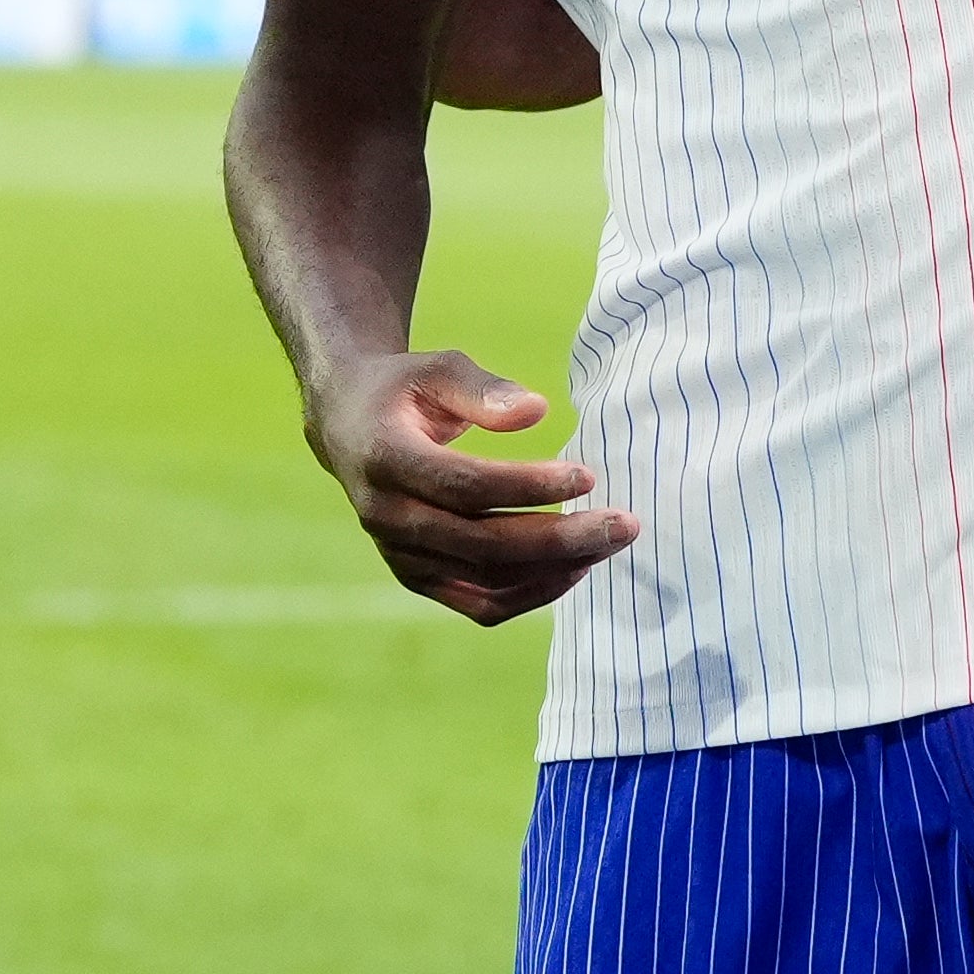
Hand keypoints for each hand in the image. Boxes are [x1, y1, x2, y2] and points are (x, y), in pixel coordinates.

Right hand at [305, 349, 630, 625]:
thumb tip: (536, 411)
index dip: (527, 485)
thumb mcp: (437, 369)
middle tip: (624, 524)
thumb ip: (483, 389)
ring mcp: (400, 557)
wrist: (349, 427)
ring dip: (554, 570)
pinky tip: (576, 566)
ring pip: (486, 582)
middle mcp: (388, 517)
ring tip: (608, 542)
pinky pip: (481, 603)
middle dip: (561, 538)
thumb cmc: (405, 390)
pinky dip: (532, 593)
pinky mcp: (417, 578)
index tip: (587, 475)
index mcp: (386, 460)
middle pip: (483, 544)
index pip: (465, 486)